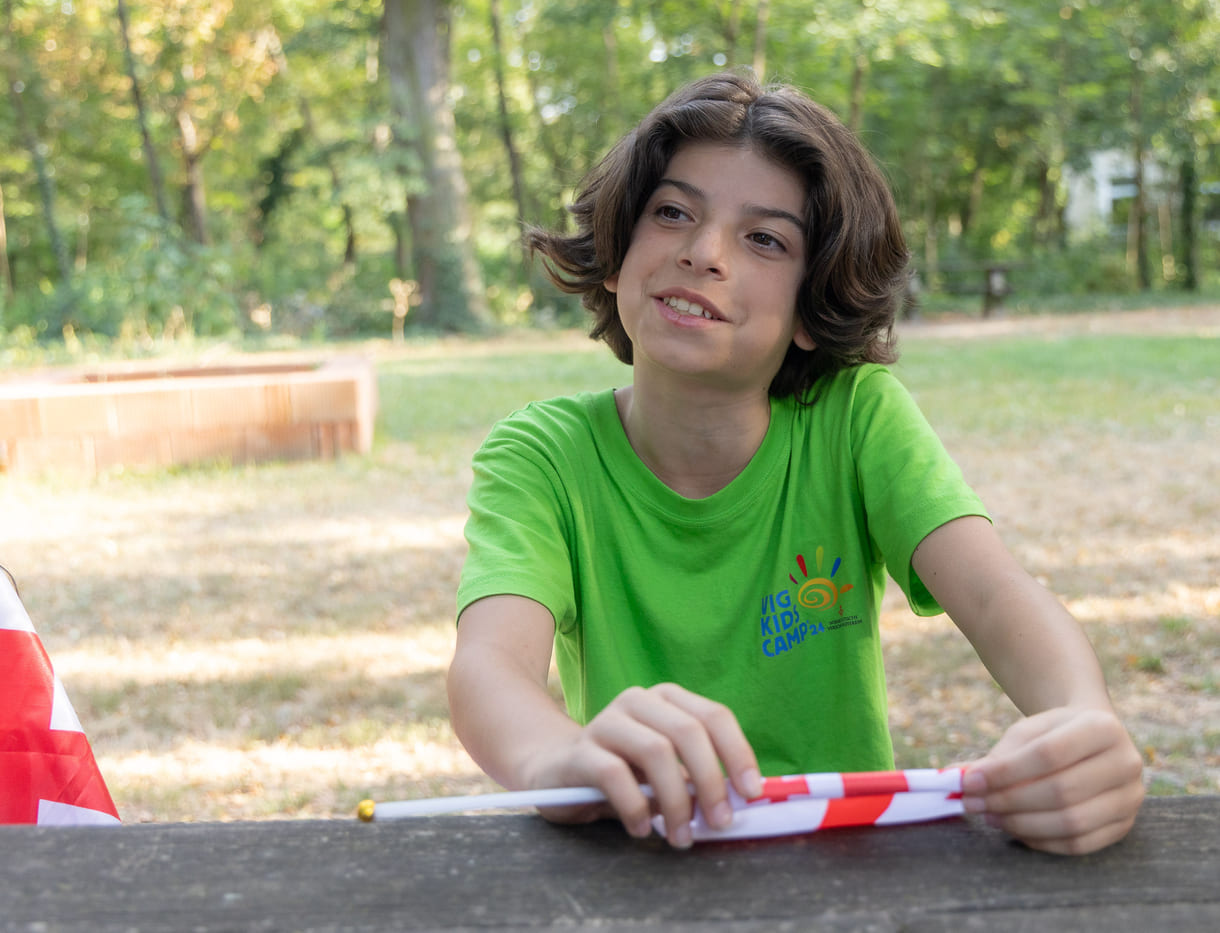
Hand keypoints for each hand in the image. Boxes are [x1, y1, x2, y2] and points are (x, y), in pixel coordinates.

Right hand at [526, 683, 761, 848]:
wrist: (553, 768)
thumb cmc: (622, 772)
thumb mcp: (664, 773)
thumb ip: (696, 780)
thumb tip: (738, 805)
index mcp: (666, 700)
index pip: (713, 716)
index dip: (738, 753)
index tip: (751, 793)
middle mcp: (637, 701)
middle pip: (687, 732)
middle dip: (711, 781)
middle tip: (718, 822)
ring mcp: (606, 722)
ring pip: (655, 751)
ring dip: (676, 801)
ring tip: (681, 836)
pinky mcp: (579, 751)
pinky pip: (615, 775)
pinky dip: (636, 807)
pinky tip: (641, 829)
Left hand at [960, 706, 1144, 854]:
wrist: (1091, 740)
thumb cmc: (1053, 734)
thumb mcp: (1026, 733)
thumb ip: (998, 757)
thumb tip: (958, 781)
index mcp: (1103, 727)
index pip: (1049, 754)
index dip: (1006, 772)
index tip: (969, 781)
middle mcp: (1126, 762)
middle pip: (1061, 791)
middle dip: (1009, 800)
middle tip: (973, 803)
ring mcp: (1130, 798)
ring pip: (1072, 821)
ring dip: (1022, 824)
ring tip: (989, 815)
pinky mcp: (1124, 826)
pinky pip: (1080, 844)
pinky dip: (1042, 841)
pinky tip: (1014, 830)